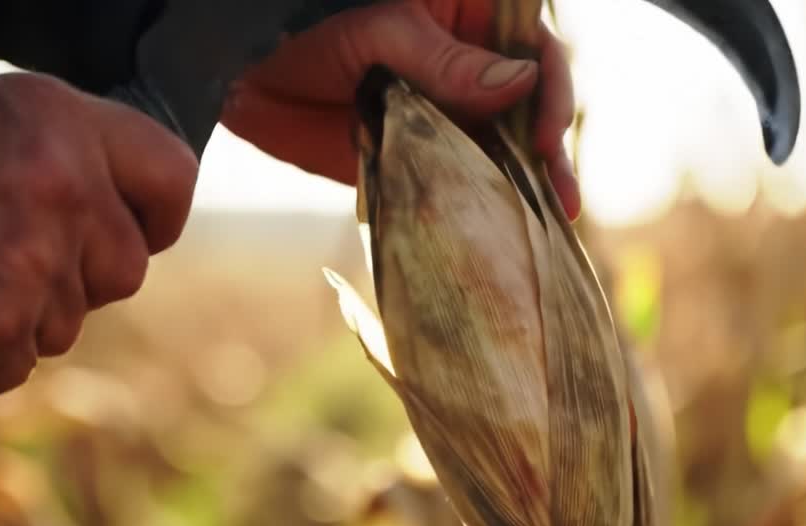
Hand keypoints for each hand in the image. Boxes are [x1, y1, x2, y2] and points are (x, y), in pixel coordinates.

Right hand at [0, 72, 197, 394]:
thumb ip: (66, 153)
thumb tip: (115, 205)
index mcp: (65, 127)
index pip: (171, 179)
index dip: (157, 216)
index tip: (139, 231)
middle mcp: (64, 193)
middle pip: (125, 270)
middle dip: (78, 276)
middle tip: (9, 256)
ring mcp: (32, 267)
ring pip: (66, 324)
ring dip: (20, 314)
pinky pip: (16, 365)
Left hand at [221, 0, 580, 219]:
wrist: (246, 74)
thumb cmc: (309, 27)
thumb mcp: (380, 32)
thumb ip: (446, 60)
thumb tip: (520, 82)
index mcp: (469, 15)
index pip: (535, 45)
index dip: (550, 87)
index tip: (542, 135)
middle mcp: (468, 63)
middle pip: (530, 104)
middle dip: (547, 147)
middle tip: (558, 195)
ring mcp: (449, 110)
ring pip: (503, 145)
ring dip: (526, 180)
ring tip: (547, 218)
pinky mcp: (424, 152)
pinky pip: (461, 176)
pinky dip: (481, 200)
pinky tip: (501, 224)